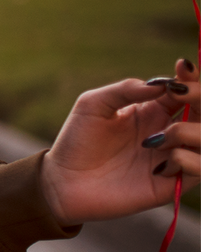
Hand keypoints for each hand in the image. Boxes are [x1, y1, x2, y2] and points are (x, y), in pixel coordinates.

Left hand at [42, 58, 198, 225]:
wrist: (64, 181)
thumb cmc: (76, 141)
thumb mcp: (94, 105)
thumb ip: (126, 90)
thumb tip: (162, 84)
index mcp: (153, 111)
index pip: (186, 91)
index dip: (191, 78)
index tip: (182, 67)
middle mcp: (169, 132)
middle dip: (200, 98)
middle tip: (180, 95)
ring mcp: (172, 158)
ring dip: (190, 132)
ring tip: (155, 140)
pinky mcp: (172, 184)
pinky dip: (188, 160)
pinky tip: (162, 163)